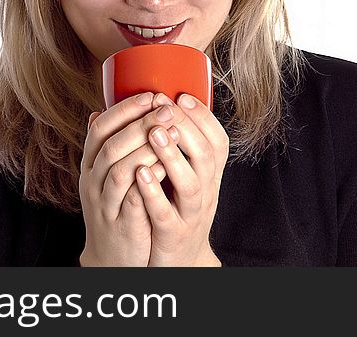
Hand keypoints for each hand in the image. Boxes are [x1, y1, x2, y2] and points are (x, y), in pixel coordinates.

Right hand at [78, 92, 179, 265]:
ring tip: (171, 132)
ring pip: (118, 172)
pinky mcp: (122, 225)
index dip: (124, 110)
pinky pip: (132, 200)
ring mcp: (106, 205)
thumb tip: (102, 109)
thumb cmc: (116, 208)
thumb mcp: (107, 176)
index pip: (99, 130)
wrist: (112, 259)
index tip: (150, 94)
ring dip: (145, 149)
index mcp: (91, 166)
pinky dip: (148, 182)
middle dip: (140, 124)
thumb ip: (110, 145)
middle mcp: (93, 183)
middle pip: (110, 147)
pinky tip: (166, 167)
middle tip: (166, 109)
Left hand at [134, 92, 228, 265]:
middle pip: (205, 156)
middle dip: (186, 128)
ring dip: (172, 156)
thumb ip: (175, 145)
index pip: (217, 140)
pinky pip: (166, 214)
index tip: (182, 96)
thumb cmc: (177, 209)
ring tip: (153, 133)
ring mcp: (191, 214)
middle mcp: (205, 191)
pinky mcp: (174, 235)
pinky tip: (140, 173)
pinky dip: (154, 193)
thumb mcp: (184, 176)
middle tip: (165, 108)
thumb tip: (156, 103)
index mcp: (208, 174)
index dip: (203, 117)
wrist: (179, 260)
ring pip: (190, 183)